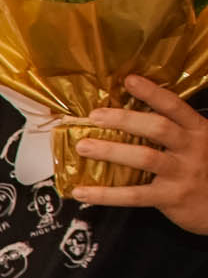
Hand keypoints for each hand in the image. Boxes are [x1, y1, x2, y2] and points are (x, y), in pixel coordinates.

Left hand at [73, 76, 207, 233]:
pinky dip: (105, 194)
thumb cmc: (201, 169)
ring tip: (83, 146)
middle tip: (95, 116)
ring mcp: (182, 173)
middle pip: (157, 128)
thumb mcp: (195, 144)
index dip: (152, 92)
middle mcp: (192, 148)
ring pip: (145, 158)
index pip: (174, 106)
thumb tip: (125, 116)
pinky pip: (133, 195)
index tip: (129, 80)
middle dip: (124, 120)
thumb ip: (171, 131)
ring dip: (111, 151)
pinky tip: (82, 191)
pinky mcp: (171, 197)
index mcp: (198, 130)